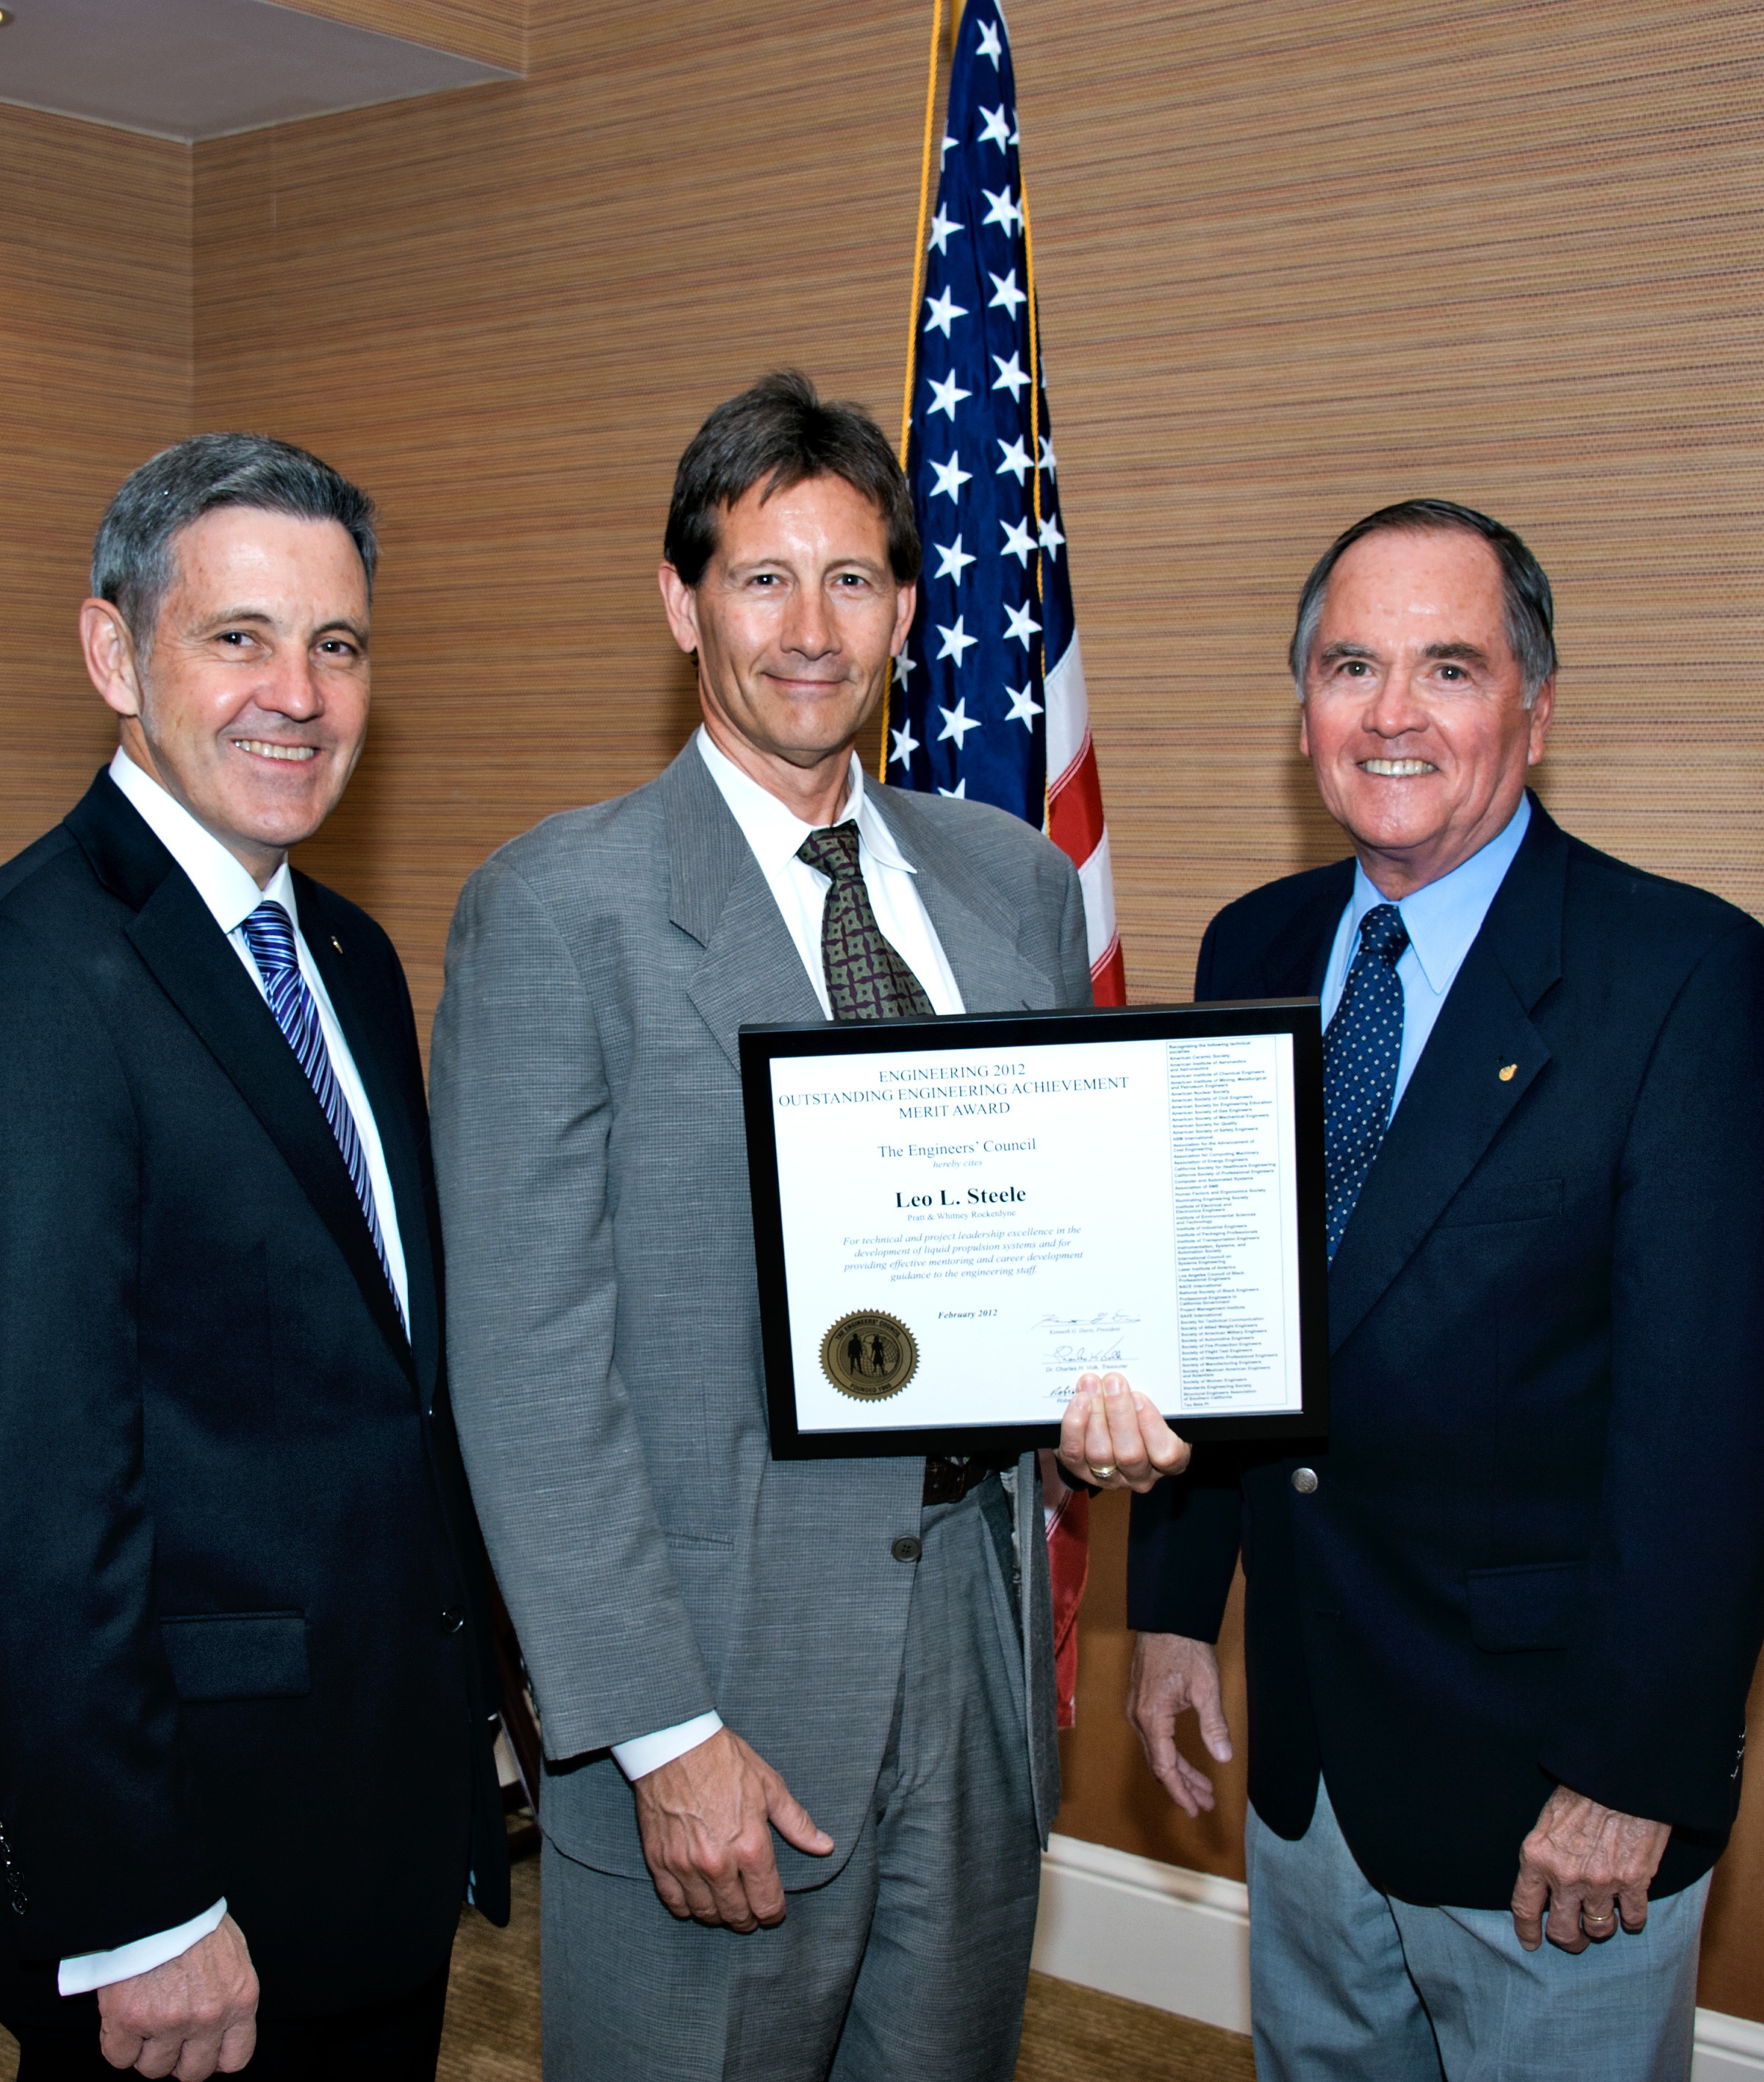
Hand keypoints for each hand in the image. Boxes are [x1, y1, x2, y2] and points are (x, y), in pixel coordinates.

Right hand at [96, 1914, 256, 2077]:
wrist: (159, 1898)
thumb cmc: (195, 1919)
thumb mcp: (232, 1954)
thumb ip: (229, 1993)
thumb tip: (222, 2021)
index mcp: (239, 1999)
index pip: (235, 2058)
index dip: (215, 2057)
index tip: (203, 2049)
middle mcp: (207, 2017)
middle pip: (193, 2072)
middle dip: (180, 2057)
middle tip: (169, 2034)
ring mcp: (168, 2023)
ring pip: (154, 2068)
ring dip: (146, 2050)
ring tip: (146, 2017)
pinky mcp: (129, 2022)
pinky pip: (119, 2057)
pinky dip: (118, 2043)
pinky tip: (123, 2018)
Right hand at [631, 1726, 832, 1930]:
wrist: (674, 1743)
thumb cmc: (724, 1760)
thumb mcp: (769, 1785)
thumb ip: (796, 1823)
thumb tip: (824, 1847)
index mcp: (750, 1846)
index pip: (767, 1903)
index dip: (774, 1914)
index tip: (774, 1911)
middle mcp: (718, 1863)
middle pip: (737, 1915)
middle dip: (748, 1918)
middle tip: (751, 1912)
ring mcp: (685, 1865)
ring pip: (706, 1914)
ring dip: (719, 1915)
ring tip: (726, 1906)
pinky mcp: (659, 1861)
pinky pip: (674, 1903)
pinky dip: (687, 1907)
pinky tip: (696, 1899)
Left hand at [1057, 1372, 1189, 1493]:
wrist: (1115, 1427)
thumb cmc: (1145, 1412)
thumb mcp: (1162, 1406)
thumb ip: (1159, 1396)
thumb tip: (1148, 1369)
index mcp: (1170, 1460)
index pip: (1167, 1454)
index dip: (1152, 1426)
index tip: (1139, 1396)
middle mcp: (1141, 1474)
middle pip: (1130, 1454)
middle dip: (1119, 1413)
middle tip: (1113, 1382)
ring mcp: (1110, 1476)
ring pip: (1100, 1454)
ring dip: (1095, 1414)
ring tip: (1092, 1384)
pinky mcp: (1081, 1470)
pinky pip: (1075, 1452)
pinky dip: (1074, 1425)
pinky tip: (1078, 1401)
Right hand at [1126, 1632, 1233, 1817]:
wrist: (1166, 1618)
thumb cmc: (1185, 1648)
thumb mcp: (1206, 1687)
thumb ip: (1214, 1725)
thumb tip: (1224, 1757)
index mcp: (1152, 1717)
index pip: (1164, 1767)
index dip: (1181, 1792)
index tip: (1195, 1809)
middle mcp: (1138, 1717)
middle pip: (1159, 1764)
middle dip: (1183, 1786)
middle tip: (1206, 1802)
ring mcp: (1137, 1709)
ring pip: (1156, 1752)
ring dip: (1178, 1771)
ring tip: (1202, 1786)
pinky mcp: (1140, 1701)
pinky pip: (1153, 1738)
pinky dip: (1170, 1753)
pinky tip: (1186, 1759)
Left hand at [1510, 1786, 1670, 1952]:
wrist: (1620, 1776)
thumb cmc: (1582, 1791)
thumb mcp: (1547, 1820)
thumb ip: (1544, 1855)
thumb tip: (1544, 1887)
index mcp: (1537, 1857)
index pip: (1524, 1907)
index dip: (1527, 1930)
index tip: (1531, 1943)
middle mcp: (1566, 1876)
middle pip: (1564, 1932)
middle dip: (1570, 1940)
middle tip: (1576, 1937)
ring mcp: (1600, 1882)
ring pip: (1599, 1929)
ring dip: (1601, 1927)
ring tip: (1603, 1917)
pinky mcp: (1634, 1882)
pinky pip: (1633, 1919)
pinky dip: (1632, 1919)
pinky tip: (1630, 1909)